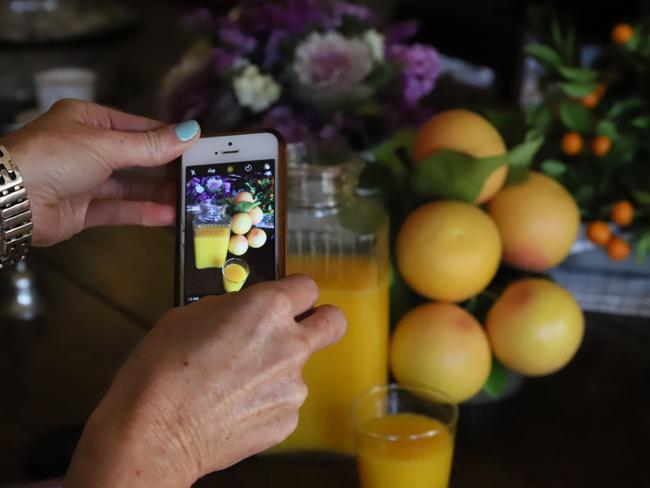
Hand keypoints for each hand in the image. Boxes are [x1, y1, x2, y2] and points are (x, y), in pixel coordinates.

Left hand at [0, 99, 200, 245]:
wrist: (11, 199)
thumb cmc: (53, 157)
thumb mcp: (106, 145)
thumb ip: (151, 145)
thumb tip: (191, 132)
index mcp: (89, 121)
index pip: (137, 128)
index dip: (167, 137)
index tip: (196, 147)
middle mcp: (87, 149)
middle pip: (136, 158)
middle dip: (166, 168)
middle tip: (197, 177)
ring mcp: (85, 180)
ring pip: (130, 187)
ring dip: (158, 193)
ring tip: (189, 199)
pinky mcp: (83, 210)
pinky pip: (119, 209)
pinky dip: (143, 212)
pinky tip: (168, 215)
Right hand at [64, 275, 346, 487]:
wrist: (154, 433)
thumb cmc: (162, 370)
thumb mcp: (189, 314)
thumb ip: (231, 307)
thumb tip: (244, 310)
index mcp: (267, 308)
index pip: (307, 286)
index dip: (294, 292)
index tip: (285, 299)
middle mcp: (291, 344)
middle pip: (334, 322)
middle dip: (321, 321)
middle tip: (296, 329)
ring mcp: (294, 386)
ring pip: (302, 367)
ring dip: (280, 368)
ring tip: (236, 383)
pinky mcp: (287, 420)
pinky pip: (286, 401)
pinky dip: (267, 400)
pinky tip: (235, 406)